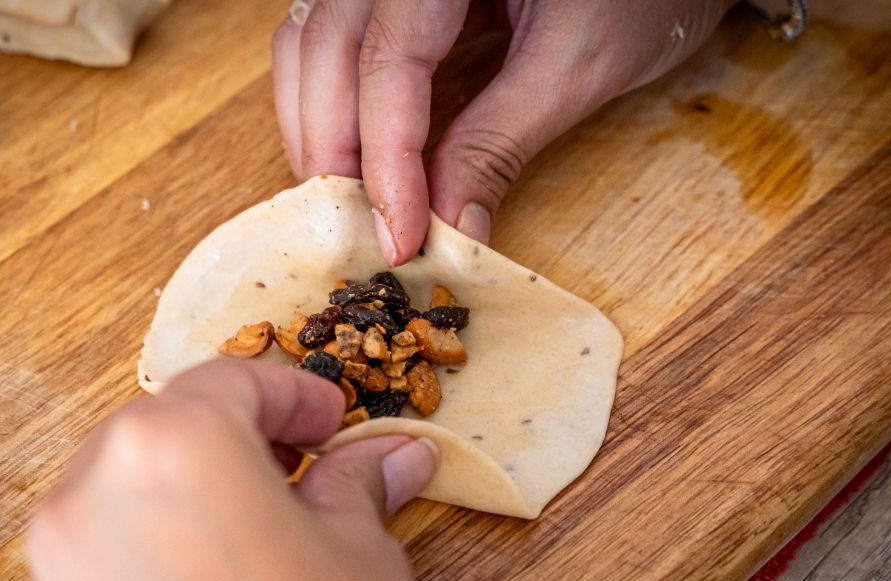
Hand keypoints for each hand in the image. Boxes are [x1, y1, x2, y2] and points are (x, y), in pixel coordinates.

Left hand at [9, 359, 440, 580]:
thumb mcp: (365, 556)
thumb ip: (357, 486)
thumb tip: (389, 456)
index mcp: (174, 449)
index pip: (229, 382)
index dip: (292, 395)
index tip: (329, 422)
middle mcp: (87, 501)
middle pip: (159, 435)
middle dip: (231, 447)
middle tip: (295, 476)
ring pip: (116, 506)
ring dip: (180, 508)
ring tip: (248, 548)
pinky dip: (142, 574)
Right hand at [273, 0, 732, 263]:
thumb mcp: (578, 65)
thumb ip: (500, 143)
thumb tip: (446, 224)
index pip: (388, 60)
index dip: (386, 159)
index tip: (397, 237)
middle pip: (326, 46)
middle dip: (332, 147)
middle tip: (358, 231)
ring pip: (312, 38)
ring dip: (317, 121)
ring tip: (346, 197)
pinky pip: (335, 34)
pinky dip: (332, 94)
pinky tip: (351, 147)